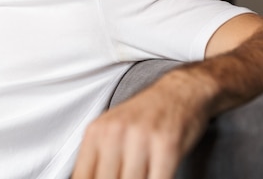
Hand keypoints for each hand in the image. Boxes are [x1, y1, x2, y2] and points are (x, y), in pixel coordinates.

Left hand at [71, 70, 211, 178]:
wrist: (180, 91)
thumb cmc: (145, 115)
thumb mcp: (111, 129)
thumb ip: (96, 158)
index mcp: (97, 132)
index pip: (82, 176)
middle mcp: (115, 132)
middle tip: (125, 176)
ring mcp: (141, 138)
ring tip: (142, 175)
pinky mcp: (167, 145)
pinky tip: (155, 175)